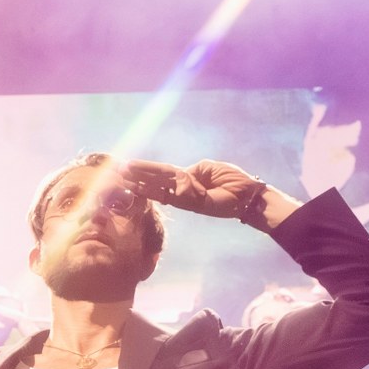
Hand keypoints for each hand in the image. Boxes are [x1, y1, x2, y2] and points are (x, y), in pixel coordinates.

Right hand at [124, 158, 266, 220]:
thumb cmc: (234, 180)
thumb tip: (180, 177)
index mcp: (188, 177)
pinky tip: (144, 187)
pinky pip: (173, 196)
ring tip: (125, 179)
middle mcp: (184, 188)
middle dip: (139, 176)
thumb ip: (193, 171)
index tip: (130, 164)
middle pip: (157, 181)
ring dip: (142, 184)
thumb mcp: (210, 168)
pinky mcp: (194, 204)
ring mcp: (187, 197)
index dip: (147, 169)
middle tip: (119, 172)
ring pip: (160, 189)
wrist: (249, 195)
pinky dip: (158, 190)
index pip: (163, 173)